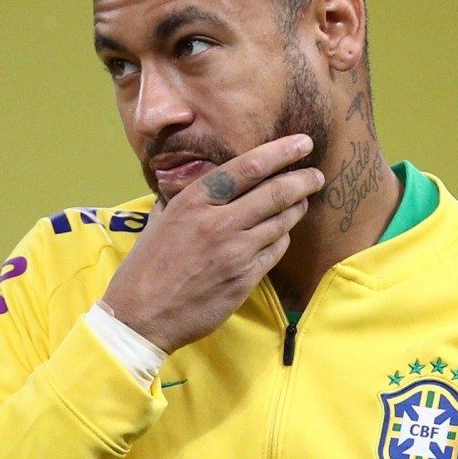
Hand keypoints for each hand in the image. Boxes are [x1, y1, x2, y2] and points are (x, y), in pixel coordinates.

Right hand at [101, 133, 324, 353]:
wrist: (141, 315)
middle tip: (316, 175)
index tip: (302, 143)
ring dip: (297, 208)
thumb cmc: (146, 265)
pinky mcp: (245, 278)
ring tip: (303, 200)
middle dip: (303, 180)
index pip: (249, 166)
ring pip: (281, 221)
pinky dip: (283, 237)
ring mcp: (234, 252)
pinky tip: (281, 232)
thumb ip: (183, 196)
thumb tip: (195, 178)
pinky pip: (276, 250)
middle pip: (276, 192)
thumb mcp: (159, 218)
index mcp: (195, 200)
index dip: (282, 152)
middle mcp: (218, 222)